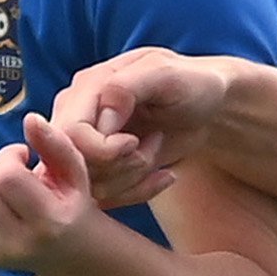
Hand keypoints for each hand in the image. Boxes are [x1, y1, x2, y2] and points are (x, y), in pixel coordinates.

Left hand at [0, 115, 103, 274]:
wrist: (68, 253)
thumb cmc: (71, 205)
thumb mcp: (75, 173)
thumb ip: (56, 143)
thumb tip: (30, 119)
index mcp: (48, 223)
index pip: (6, 176)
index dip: (9, 155)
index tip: (24, 155)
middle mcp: (16, 244)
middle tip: (13, 171)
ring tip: (1, 187)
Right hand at [53, 49, 230, 207]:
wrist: (207, 107)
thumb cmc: (191, 83)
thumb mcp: (167, 75)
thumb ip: (128, 87)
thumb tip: (102, 112)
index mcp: (86, 88)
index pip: (69, 134)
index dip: (101, 149)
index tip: (135, 143)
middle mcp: (76, 117)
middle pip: (75, 165)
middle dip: (120, 166)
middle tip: (154, 145)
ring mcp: (85, 146)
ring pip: (92, 186)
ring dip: (134, 177)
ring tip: (158, 147)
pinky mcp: (100, 170)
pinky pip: (107, 199)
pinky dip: (139, 192)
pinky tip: (164, 174)